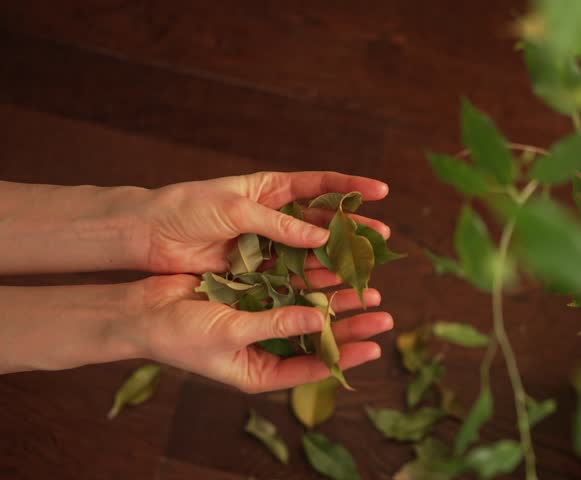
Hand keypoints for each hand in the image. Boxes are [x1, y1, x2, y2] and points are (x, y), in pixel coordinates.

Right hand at [134, 275, 391, 391]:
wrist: (143, 311)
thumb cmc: (180, 334)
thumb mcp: (231, 333)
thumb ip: (276, 325)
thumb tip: (318, 319)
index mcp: (261, 371)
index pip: (313, 368)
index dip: (345, 357)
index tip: (375, 346)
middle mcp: (267, 349)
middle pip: (318, 340)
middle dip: (350, 326)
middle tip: (383, 313)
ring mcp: (262, 321)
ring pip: (309, 312)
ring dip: (335, 301)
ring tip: (367, 290)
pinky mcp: (255, 297)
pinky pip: (291, 290)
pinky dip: (310, 282)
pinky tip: (332, 270)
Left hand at [138, 171, 390, 272]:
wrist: (148, 234)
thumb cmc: (188, 208)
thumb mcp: (236, 209)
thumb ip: (280, 225)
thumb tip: (323, 239)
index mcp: (270, 188)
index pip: (319, 184)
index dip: (351, 187)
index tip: (381, 191)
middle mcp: (274, 214)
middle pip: (322, 220)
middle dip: (353, 227)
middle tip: (382, 236)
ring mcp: (266, 243)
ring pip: (310, 250)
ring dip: (336, 257)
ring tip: (365, 265)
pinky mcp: (255, 268)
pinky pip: (290, 274)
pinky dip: (310, 280)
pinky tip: (333, 286)